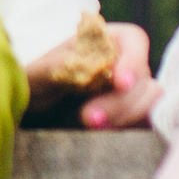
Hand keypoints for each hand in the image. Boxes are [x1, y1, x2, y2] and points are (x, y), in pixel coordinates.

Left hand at [24, 21, 158, 129]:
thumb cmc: (32, 84)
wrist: (30, 115)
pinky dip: (130, 131)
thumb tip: (80, 67)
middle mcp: (122, 65)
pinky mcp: (129, 119)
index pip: (133, 41)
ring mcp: (129, 93)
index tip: (119, 83)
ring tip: (91, 128)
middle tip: (90, 118)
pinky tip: (105, 138)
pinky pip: (144, 124)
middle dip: (121, 101)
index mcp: (103, 41)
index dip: (132, 61)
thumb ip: (57, 67)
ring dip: (126, 117)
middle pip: (143, 78)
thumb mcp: (35, 74)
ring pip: (149, 103)